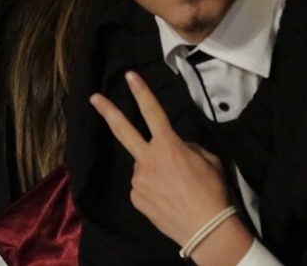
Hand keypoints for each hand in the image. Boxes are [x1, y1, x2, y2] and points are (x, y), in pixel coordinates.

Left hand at [90, 71, 252, 264]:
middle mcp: (148, 160)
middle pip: (123, 130)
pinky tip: (167, 198)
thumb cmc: (212, 191)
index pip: (152, 111)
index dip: (141, 92)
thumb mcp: (208, 159)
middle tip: (94, 98)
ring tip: (173, 186)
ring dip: (152, 168)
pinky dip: (152, 187)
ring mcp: (138, 181)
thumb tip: (175, 148)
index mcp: (168, 146)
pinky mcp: (136, 199)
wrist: (206, 229)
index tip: (130, 76)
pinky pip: (142, 186)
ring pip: (142, 166)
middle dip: (108, 112)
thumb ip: (187, 147)